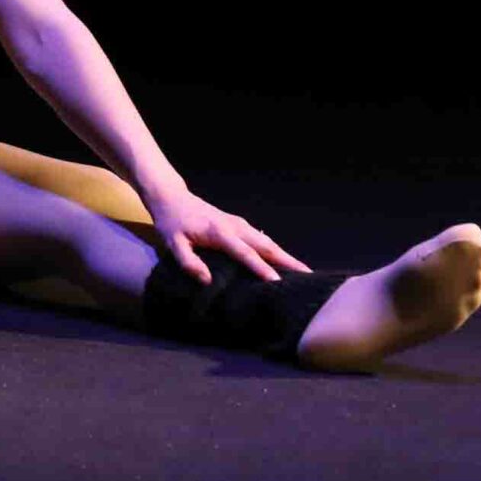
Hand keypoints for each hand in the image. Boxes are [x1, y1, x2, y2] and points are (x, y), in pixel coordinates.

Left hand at [143, 186, 311, 283]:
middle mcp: (235, 226)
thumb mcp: (173, 243)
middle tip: (308, 277)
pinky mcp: (239, 225)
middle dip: (287, 261)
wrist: (173, 198)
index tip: (277, 282)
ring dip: (286, 256)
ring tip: (303, 273)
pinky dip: (276, 251)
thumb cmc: (172, 223)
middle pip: (266, 245)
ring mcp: (239, 224)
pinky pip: (261, 239)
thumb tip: (206, 280)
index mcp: (219, 233)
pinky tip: (283, 262)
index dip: (261, 268)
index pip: (244, 253)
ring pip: (267, 242)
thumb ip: (188, 262)